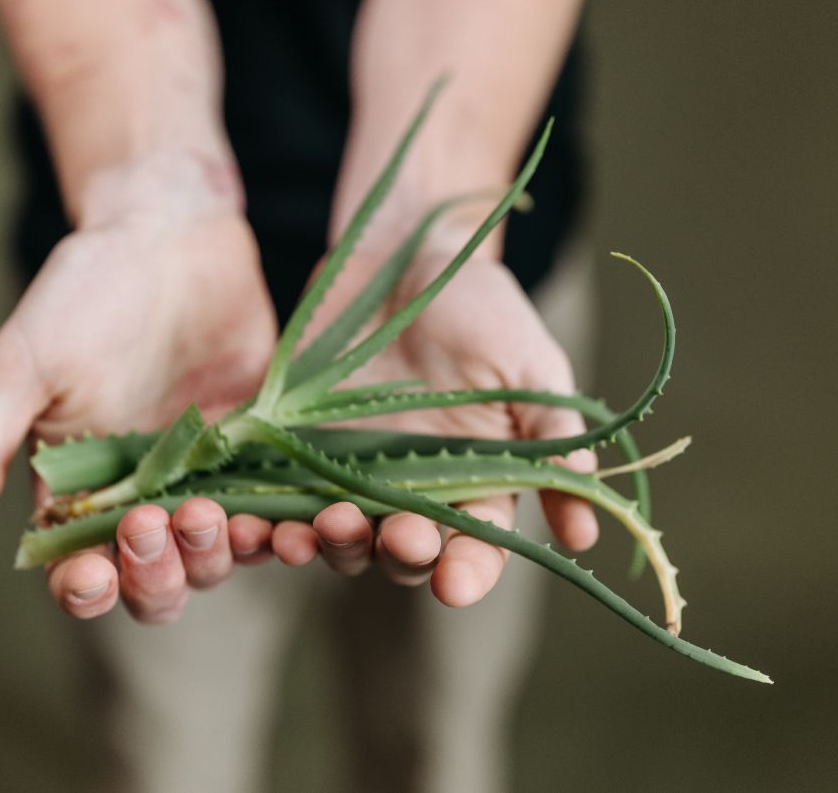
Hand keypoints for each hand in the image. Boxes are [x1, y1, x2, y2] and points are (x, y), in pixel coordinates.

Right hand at [0, 152, 276, 621]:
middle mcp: (145, 497)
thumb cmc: (81, 294)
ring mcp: (209, 478)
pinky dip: (289, 528)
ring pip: (220, 556)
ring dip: (221, 555)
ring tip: (222, 518)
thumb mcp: (21, 369)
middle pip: (157, 582)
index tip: (93, 573)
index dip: (87, 589)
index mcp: (78, 491)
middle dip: (158, 573)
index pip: (80, 572)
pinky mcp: (264, 451)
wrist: (168, 230)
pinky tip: (300, 521)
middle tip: (157, 523)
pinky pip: (280, 508)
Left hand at [269, 226, 597, 606]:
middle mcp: (411, 490)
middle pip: (402, 554)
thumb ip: (551, 439)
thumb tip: (586, 532)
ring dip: (327, 545)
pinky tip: (251, 523)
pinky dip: (264, 521)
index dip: (468, 573)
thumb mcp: (529, 366)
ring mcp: (349, 472)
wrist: (403, 253)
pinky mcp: (295, 449)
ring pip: (337, 537)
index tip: (456, 584)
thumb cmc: (479, 306)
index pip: (475, 548)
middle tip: (396, 535)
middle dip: (398, 554)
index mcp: (475, 481)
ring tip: (314, 532)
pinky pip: (277, 498)